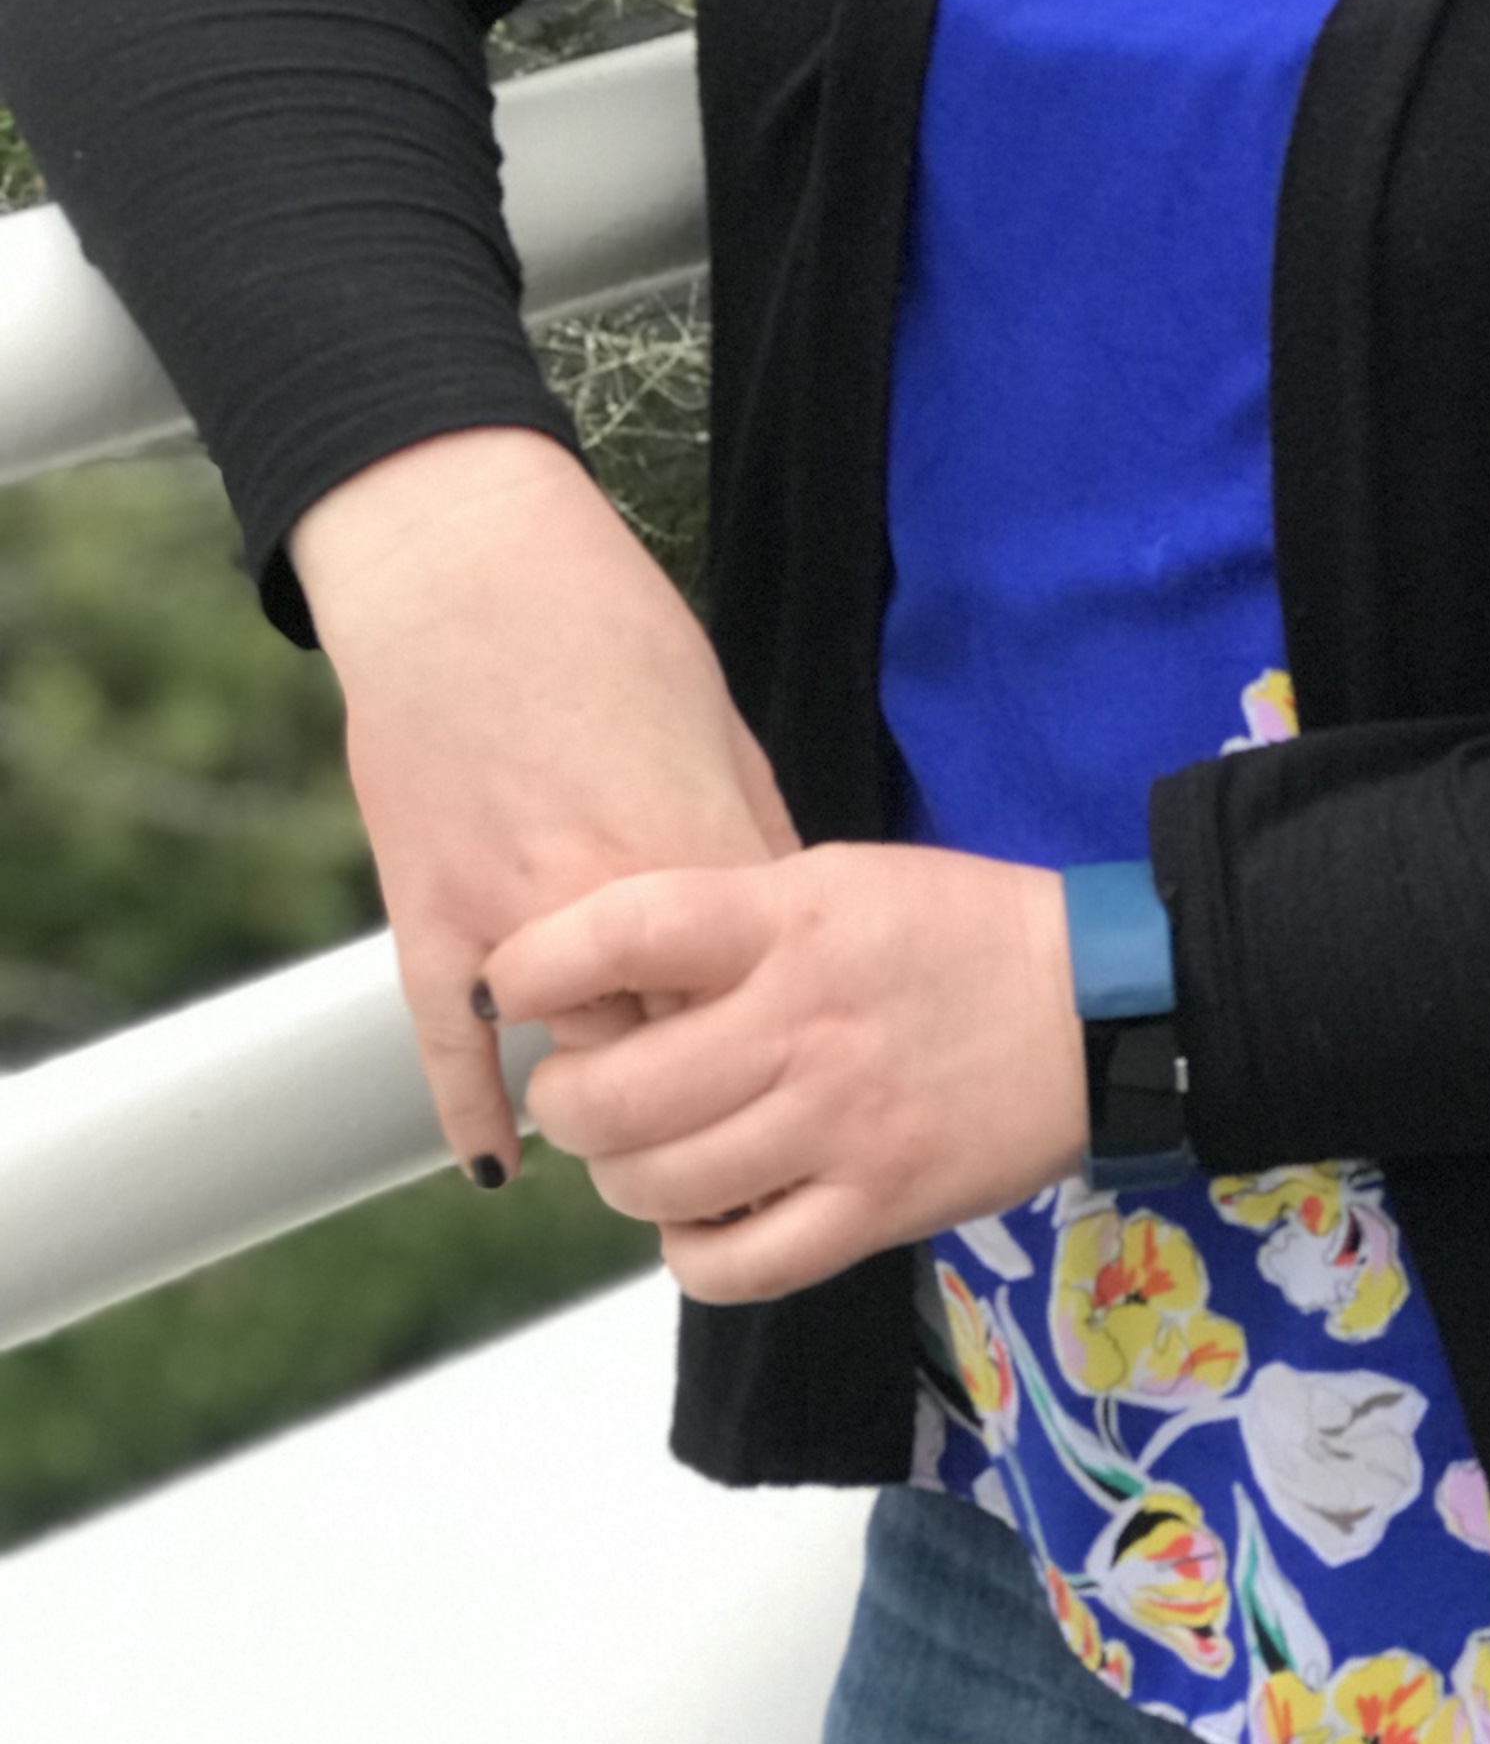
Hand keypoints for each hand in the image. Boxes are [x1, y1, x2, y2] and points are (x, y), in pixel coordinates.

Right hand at [290, 426, 798, 1189]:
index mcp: (699, 850)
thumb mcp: (720, 726)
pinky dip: (474, 1114)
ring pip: (576, 1060)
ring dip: (609, 1099)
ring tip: (643, 1136)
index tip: (806, 1073)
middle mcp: (611, 906)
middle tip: (733, 1129)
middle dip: (710, 1087)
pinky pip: (450, 1051)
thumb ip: (751, 838)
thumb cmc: (608, 632)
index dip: (788, 1042)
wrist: (463, 576)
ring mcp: (510, 922)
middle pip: (678, 1046)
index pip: (764, 997)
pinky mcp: (428, 920)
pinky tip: (501, 1167)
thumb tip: (792, 924)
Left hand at [485, 847, 1093, 1300]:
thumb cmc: (958, 929)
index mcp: (793, 922)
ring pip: (661, 1187)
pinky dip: (691, 1254)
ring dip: (620, 1178)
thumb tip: (601, 978)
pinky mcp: (877, 1206)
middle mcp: (806, 1024)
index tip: (513, 984)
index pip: (625, 933)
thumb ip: (726, 920)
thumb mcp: (838, 879)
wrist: (1098, 1001)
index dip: (537, 964)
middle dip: (565, 1100)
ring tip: (638, 1152)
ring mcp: (841, 1126)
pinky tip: (699, 1218)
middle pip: (615, 1095)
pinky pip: (738, 1266)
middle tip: (576, 1089)